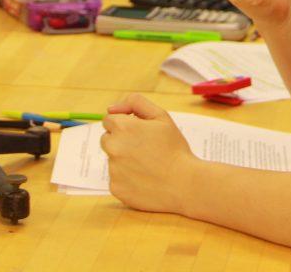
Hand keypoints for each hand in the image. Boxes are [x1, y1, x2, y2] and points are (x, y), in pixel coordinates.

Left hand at [102, 94, 197, 212]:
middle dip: (121, 141)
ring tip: (148, 165)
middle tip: (144, 148)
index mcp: (123, 128)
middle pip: (107, 139)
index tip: (139, 132)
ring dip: (125, 160)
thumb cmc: (174, 148)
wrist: (184, 183)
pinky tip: (145, 179)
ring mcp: (113, 170)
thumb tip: (111, 109)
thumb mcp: (161, 116)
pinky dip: (127, 178)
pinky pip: (117, 179)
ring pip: (113, 160)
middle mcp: (113, 147)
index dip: (125, 124)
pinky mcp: (116, 188)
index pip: (109, 120)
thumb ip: (135, 103)